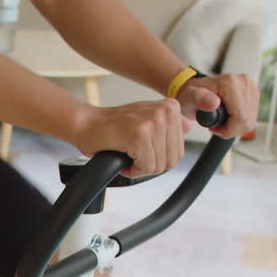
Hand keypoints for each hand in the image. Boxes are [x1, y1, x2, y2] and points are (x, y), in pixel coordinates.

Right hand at [71, 99, 189, 176]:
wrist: (87, 124)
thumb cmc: (113, 125)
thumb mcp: (146, 118)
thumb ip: (169, 123)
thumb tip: (189, 127)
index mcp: (171, 107)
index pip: (178, 151)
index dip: (158, 157)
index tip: (142, 149)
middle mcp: (165, 112)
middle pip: (171, 160)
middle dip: (151, 165)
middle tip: (133, 155)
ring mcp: (153, 122)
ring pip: (158, 166)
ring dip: (140, 167)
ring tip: (127, 153)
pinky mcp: (140, 134)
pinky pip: (145, 167)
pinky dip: (132, 170)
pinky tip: (122, 156)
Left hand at [176, 73, 258, 137]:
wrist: (196, 88)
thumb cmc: (190, 94)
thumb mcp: (188, 97)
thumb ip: (199, 99)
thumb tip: (214, 103)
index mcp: (229, 82)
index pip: (240, 117)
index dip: (228, 129)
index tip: (214, 128)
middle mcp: (243, 82)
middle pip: (247, 119)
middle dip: (232, 129)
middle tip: (217, 127)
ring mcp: (250, 86)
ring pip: (251, 119)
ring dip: (236, 127)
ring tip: (221, 123)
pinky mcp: (253, 92)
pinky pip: (252, 116)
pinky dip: (240, 122)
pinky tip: (228, 118)